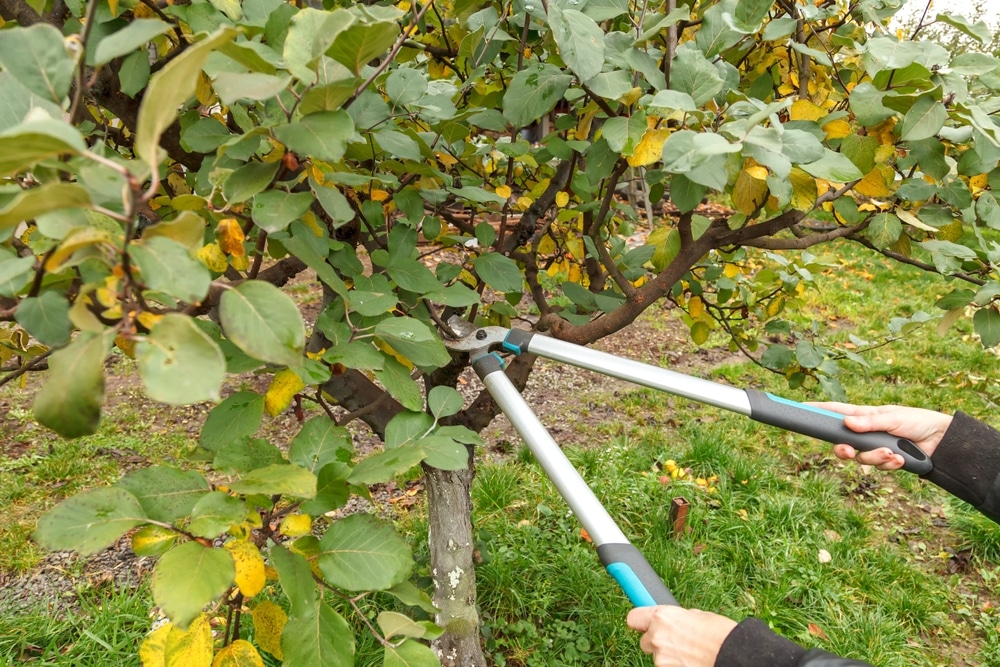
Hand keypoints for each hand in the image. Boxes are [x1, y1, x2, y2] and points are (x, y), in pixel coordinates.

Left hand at [626, 606, 736, 666]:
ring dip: (669, 656)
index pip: (633, 618)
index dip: (640, 621)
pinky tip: (691, 662)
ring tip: (691, 654)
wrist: (733, 656)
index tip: (644, 624)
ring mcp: (661, 659)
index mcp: (662, 617)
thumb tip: (674, 622)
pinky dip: (675, 665)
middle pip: (645, 641)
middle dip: (657, 641)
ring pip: (657, 657)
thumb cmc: (720, 634)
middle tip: (677, 642)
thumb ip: (679, 618)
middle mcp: (657, 637)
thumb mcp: (697, 616)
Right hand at [810, 402, 951, 469]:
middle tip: (847, 452)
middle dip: (842, 450)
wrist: (943, 442)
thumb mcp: (893, 418)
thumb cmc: (917, 421)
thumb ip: (869, 423)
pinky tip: (900, 459)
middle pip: (841, 443)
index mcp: (864, 417)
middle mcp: (865, 433)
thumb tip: (846, 423)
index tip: (801, 408)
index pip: (836, 413)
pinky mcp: (886, 462)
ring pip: (861, 459)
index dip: (818, 410)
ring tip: (892, 454)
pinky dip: (889, 465)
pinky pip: (879, 468)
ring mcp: (875, 448)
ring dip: (875, 458)